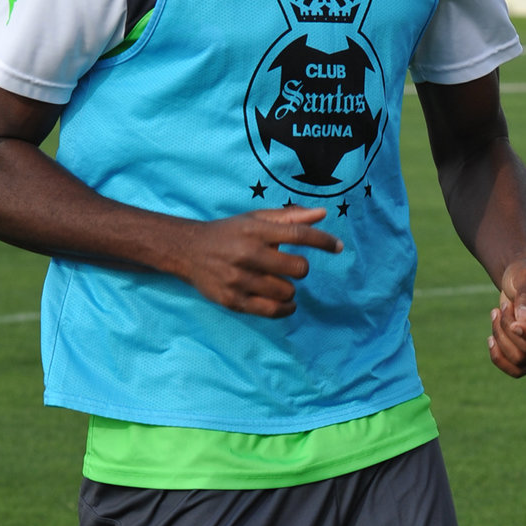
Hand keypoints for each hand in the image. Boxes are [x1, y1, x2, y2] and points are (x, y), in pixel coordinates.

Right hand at [175, 207, 341, 316]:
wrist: (187, 250)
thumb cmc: (229, 233)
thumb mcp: (255, 219)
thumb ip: (289, 217)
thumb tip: (322, 214)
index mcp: (255, 230)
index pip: (298, 234)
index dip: (323, 241)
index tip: (338, 247)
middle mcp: (247, 253)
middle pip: (297, 268)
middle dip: (300, 269)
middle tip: (291, 267)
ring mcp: (239, 279)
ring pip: (287, 292)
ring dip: (290, 290)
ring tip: (279, 283)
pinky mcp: (233, 300)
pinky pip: (271, 311)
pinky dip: (285, 309)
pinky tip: (285, 304)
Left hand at [488, 260, 525, 377]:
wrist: (519, 284)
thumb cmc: (525, 276)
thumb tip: (525, 320)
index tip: (513, 324)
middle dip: (508, 329)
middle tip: (500, 308)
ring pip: (520, 360)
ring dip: (500, 337)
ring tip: (495, 314)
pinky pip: (515, 370)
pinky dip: (498, 357)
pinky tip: (491, 339)